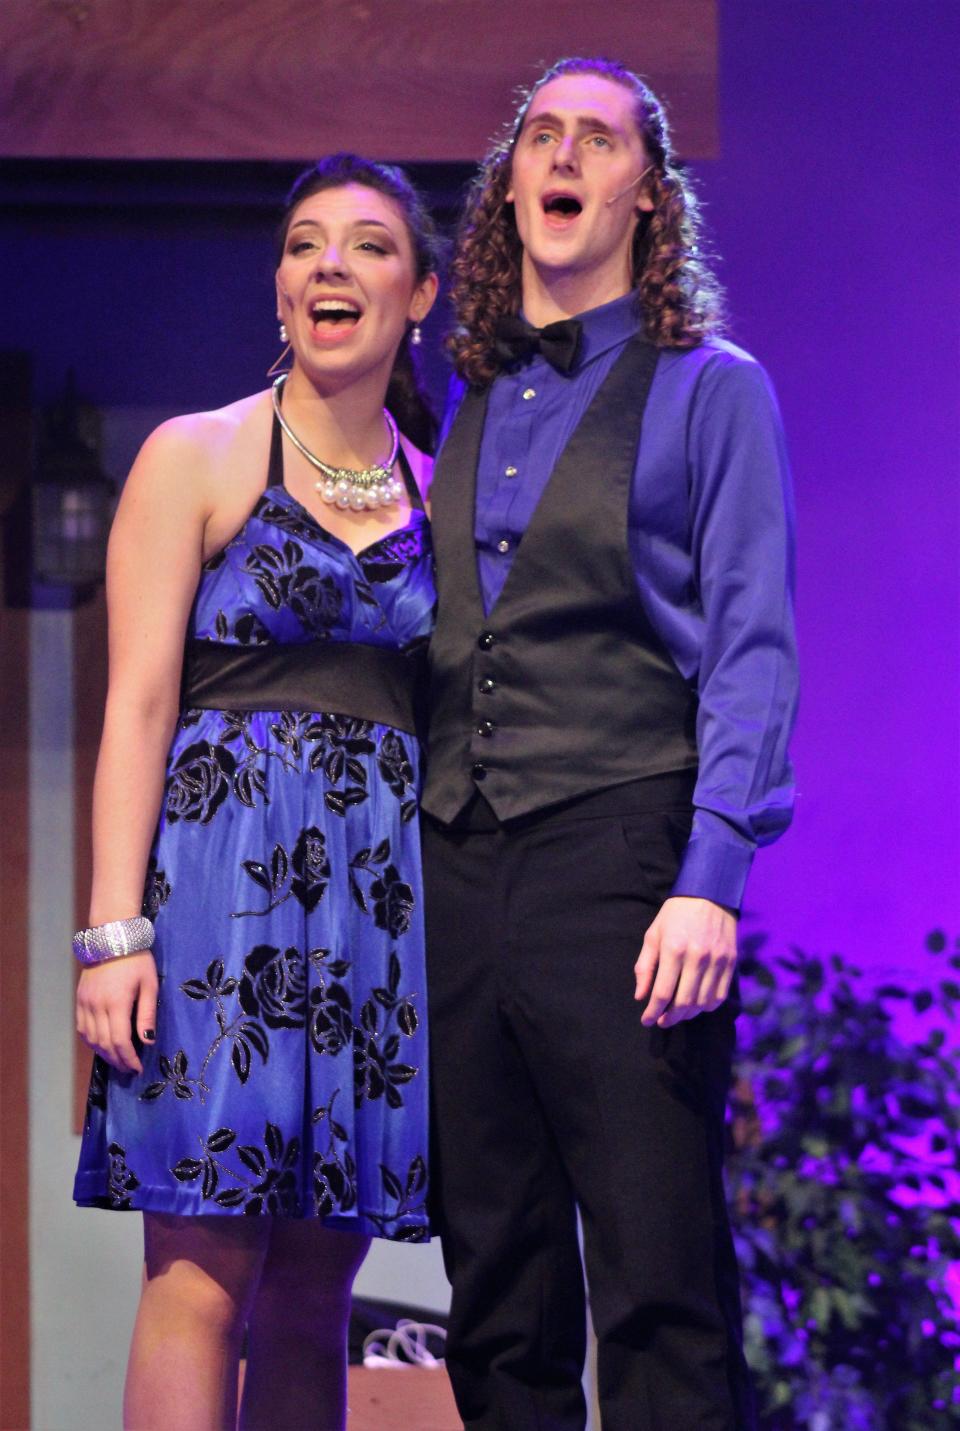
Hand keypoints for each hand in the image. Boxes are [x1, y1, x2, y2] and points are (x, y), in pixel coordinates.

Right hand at [76, 952, 157, 1073]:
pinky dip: (91, 1041)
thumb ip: (147, 1014)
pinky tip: (102, 1045)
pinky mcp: (80, 999)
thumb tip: (147, 1041)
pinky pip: (82, 1028)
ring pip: (90, 1039)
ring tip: (118, 1060)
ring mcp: (85, 1003)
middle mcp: (97, 1005)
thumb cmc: (137, 960)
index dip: (128, 1059)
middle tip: (129, 1069)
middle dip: (117, 1060)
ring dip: (104, 1053)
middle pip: (104, 1044)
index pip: (120, 1041)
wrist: (112, 938)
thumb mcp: (149, 985)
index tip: (138, 1068)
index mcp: (116, 1003)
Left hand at [635, 896, 736, 1027]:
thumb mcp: (653, 934)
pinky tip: (697, 1005)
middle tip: (662, 1021)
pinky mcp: (730, 962)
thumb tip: (641, 996)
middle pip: (684, 1003)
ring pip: (703, 1003)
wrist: (709, 893)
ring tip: (678, 1014)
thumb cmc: (675, 914)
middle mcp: (697, 957)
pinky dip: (707, 1006)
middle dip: (670, 1018)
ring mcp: (717, 960)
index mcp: (673, 949)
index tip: (646, 1020)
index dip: (653, 1012)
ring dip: (688, 1015)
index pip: (663, 993)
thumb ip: (645, 966)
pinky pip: (720, 995)